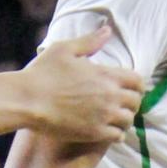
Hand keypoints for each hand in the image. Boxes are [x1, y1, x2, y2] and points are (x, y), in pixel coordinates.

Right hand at [22, 27, 144, 143]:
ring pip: (128, 121)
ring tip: (116, 119)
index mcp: (106, 74)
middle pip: (136, 102)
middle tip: (122, 105)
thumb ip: (90, 41)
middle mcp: (110, 95)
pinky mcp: (95, 133)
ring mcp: (104, 116)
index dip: (137, 86)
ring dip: (124, 120)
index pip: (138, 81)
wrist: (28, 100)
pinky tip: (108, 131)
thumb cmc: (43, 73)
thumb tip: (107, 30)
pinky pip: (117, 136)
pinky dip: (116, 134)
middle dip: (131, 103)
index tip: (130, 89)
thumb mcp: (65, 49)